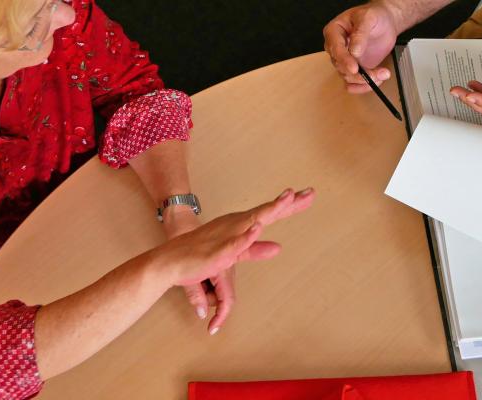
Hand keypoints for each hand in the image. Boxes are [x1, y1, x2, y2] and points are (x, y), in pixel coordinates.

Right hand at [150, 188, 315, 333]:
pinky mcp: (219, 252)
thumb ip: (256, 249)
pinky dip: (246, 236)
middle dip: (289, 202)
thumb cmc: (202, 256)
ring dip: (270, 210)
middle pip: (267, 211)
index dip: (291, 205)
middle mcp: (236, 225)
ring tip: (288, 198)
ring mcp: (228, 236)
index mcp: (241, 225)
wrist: (171, 262)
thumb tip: (279, 247)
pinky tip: (257, 227)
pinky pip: (235, 244)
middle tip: (311, 192)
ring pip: (253, 221)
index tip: (309, 195)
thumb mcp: (236, 253)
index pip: (270, 212)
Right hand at [323, 3, 399, 93]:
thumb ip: (360, 33)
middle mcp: (337, 48)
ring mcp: (345, 60)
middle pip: (340, 67)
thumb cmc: (374, 16)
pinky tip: (376, 81)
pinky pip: (353, 84)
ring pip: (348, 78)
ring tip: (382, 74)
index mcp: (334, 32)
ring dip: (365, 80)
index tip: (354, 67)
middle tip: (376, 73)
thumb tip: (354, 51)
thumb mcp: (368, 18)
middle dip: (359, 73)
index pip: (335, 49)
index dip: (344, 60)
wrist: (385, 22)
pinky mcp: (355, 69)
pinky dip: (364, 87)